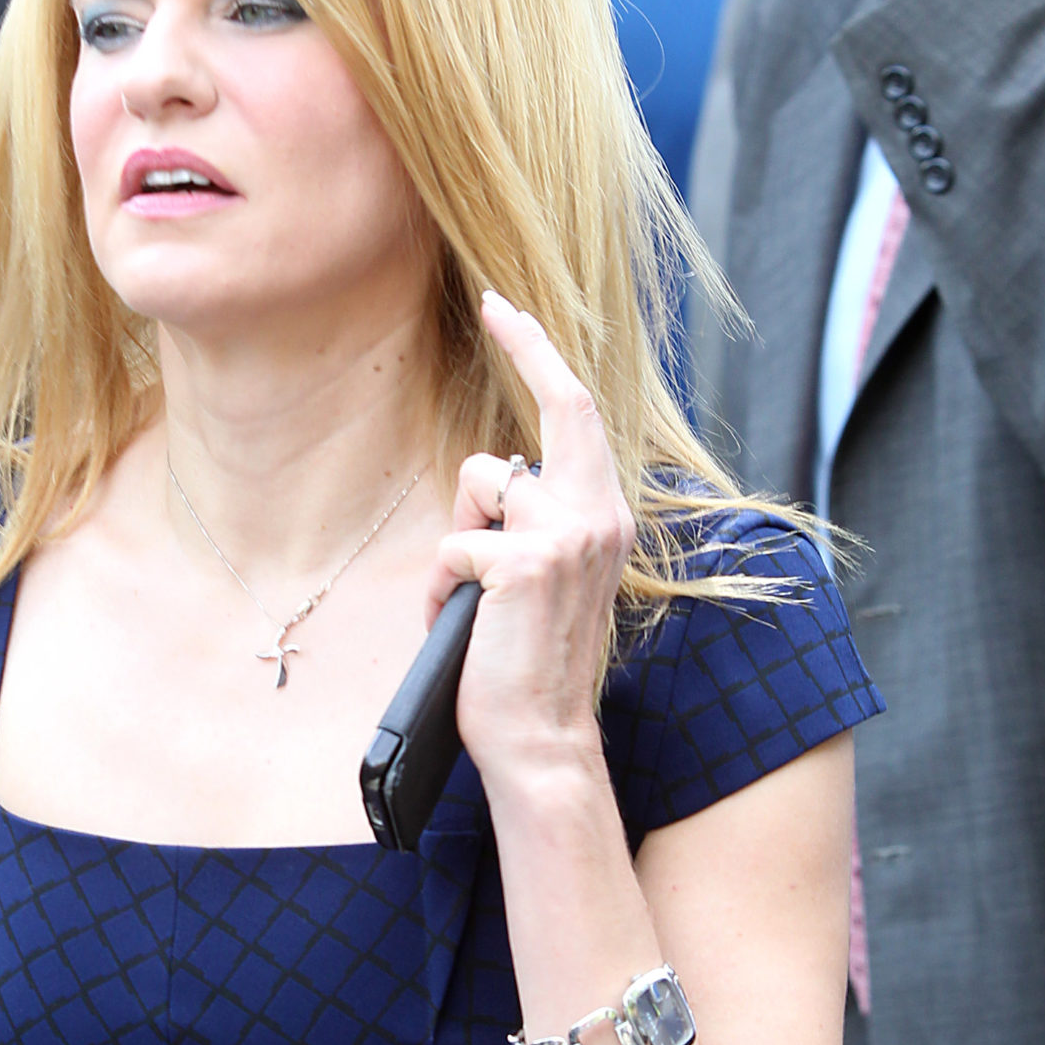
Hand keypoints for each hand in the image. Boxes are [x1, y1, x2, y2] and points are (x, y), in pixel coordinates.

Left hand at [425, 290, 634, 795]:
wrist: (543, 739)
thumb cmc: (531, 666)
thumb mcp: (550, 581)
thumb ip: (539, 525)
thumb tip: (500, 482)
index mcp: (606, 520)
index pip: (581, 420)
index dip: (545, 358)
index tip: (511, 312)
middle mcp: (599, 516)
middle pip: (560, 406)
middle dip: (528, 344)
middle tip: (494, 305)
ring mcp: (566, 536)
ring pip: (482, 481)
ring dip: (458, 533)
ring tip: (466, 596)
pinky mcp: (523, 563)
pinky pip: (452, 545)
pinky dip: (437, 588)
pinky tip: (453, 625)